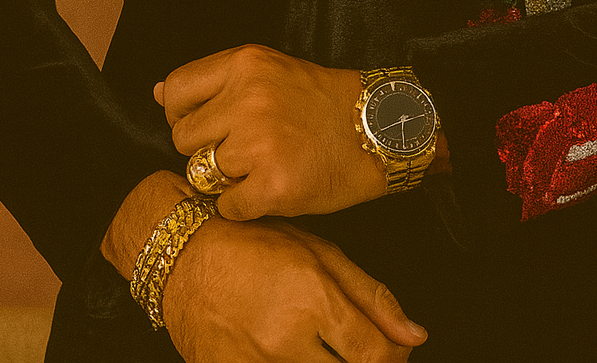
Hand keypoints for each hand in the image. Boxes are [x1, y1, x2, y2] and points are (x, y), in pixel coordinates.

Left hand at [156, 44, 387, 218]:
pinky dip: (244, 206)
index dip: (184, 113)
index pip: (176, 90)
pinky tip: (271, 188)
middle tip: (242, 148)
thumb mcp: (267, 70)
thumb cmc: (318, 102)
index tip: (208, 122)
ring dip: (225, 179)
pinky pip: (227, 207)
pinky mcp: (274, 185)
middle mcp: (248, 99)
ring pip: (202, 174)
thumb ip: (214, 81)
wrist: (376, 129)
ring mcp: (260, 143)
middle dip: (205, 149)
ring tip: (260, 166)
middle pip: (182, 138)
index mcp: (245, 64)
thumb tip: (159, 93)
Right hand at [162, 213, 426, 361]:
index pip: (375, 355)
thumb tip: (414, 335)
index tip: (394, 350)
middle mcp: (286, 340)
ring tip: (324, 348)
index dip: (394, 357)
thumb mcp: (318, 252)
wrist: (182, 256)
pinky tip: (293, 354)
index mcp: (312, 299)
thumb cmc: (250, 244)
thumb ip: (370, 296)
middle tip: (360, 351)